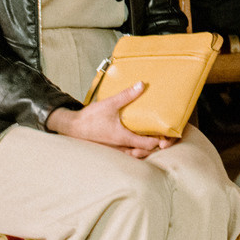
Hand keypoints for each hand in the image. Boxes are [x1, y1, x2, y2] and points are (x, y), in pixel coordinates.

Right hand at [48, 83, 168, 156]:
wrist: (72, 128)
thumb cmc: (90, 118)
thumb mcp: (110, 104)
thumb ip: (127, 95)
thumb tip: (142, 85)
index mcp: (123, 138)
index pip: (148, 145)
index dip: (160, 141)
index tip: (166, 135)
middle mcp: (121, 147)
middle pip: (145, 152)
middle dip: (156, 146)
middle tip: (164, 137)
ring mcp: (116, 150)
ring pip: (137, 155)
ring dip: (146, 148)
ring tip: (154, 138)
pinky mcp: (112, 149)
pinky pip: (128, 153)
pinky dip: (137, 149)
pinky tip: (138, 139)